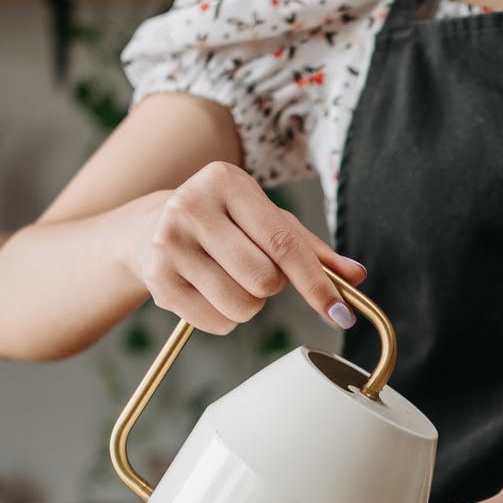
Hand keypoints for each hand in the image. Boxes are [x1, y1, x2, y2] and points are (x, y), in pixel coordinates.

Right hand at [129, 160, 365, 334]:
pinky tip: (208, 291)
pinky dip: (224, 319)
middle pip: (265, 280)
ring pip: (242, 305)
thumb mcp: (266, 221)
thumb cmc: (222, 223)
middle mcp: (191, 206)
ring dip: (248, 305)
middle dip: (271, 287)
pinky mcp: (156, 279)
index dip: (316, 284)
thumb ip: (312, 249)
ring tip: (229, 279)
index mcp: (226, 181)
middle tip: (253, 269)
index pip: (284, 243)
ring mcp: (168, 242)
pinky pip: (216, 322)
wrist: (146, 229)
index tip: (341, 314)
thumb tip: (356, 276)